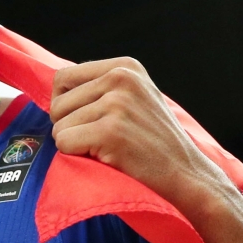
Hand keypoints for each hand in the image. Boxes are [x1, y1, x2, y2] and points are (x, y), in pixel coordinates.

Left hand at [49, 57, 242, 242]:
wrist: (188, 175)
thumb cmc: (154, 142)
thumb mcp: (134, 97)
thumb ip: (100, 87)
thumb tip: (53, 88)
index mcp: (125, 66)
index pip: (63, 77)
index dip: (65, 104)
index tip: (86, 120)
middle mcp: (121, 77)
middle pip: (57, 103)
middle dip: (68, 125)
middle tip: (99, 139)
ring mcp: (117, 103)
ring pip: (59, 125)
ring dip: (75, 143)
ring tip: (108, 147)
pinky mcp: (111, 131)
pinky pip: (64, 142)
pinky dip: (76, 155)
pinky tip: (106, 157)